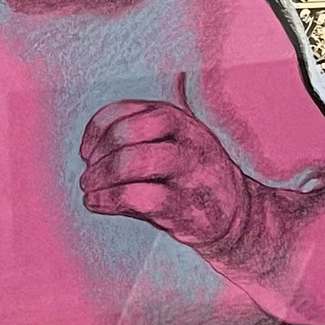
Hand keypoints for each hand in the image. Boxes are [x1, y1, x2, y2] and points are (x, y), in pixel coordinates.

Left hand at [79, 93, 251, 252]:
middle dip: (100, 154)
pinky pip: (142, 197)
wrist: (237, 214)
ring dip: (103, 176)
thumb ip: (136, 138)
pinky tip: (98, 204)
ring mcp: (191, 171)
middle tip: (88, 175)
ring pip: (136, 159)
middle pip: (130, 130)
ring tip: (90, 190)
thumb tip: (88, 152)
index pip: (126, 110)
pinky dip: (109, 200)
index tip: (87, 152)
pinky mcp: (189, 206)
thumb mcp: (171, 145)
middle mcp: (188, 138)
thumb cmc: (190, 178)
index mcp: (178, 119)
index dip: (97, 129)